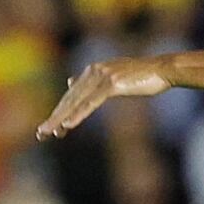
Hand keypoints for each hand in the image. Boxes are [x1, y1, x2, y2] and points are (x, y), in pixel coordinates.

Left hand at [37, 57, 171, 139]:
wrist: (162, 69)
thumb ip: (92, 81)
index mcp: (93, 70)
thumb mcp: (113, 76)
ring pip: (77, 102)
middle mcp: (94, 71)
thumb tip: (70, 82)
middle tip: (40, 134)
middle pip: (70, 99)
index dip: (60, 113)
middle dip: (54, 118)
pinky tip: (68, 125)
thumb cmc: (142, 76)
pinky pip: (91, 103)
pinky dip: (78, 114)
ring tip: (49, 133)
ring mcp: (102, 76)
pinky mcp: (112, 84)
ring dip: (61, 119)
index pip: (72, 95)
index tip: (50, 129)